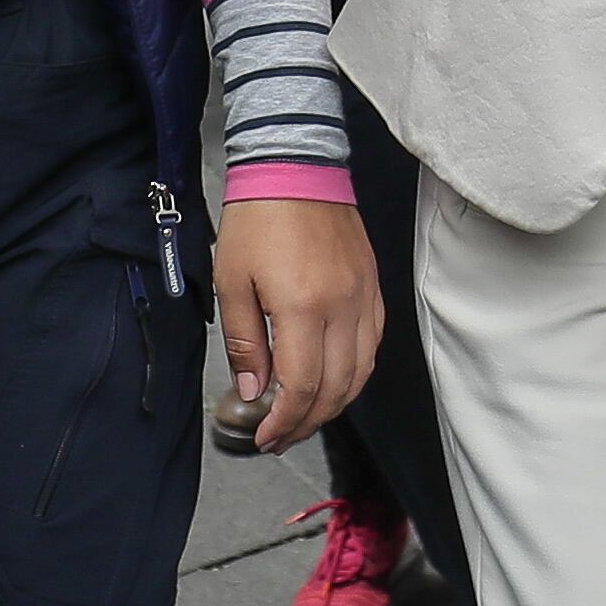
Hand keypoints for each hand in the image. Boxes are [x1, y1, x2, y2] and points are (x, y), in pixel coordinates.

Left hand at [210, 195, 380, 454]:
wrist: (295, 168)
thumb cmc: (258, 220)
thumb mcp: (231, 283)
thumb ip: (245, 344)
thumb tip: (254, 392)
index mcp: (303, 308)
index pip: (301, 388)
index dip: (284, 423)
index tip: (264, 437)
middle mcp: (342, 307)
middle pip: (335, 389)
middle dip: (307, 423)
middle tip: (280, 436)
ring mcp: (363, 297)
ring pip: (361, 372)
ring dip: (334, 404)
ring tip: (305, 416)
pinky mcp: (372, 286)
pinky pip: (373, 344)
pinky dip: (356, 372)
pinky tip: (335, 379)